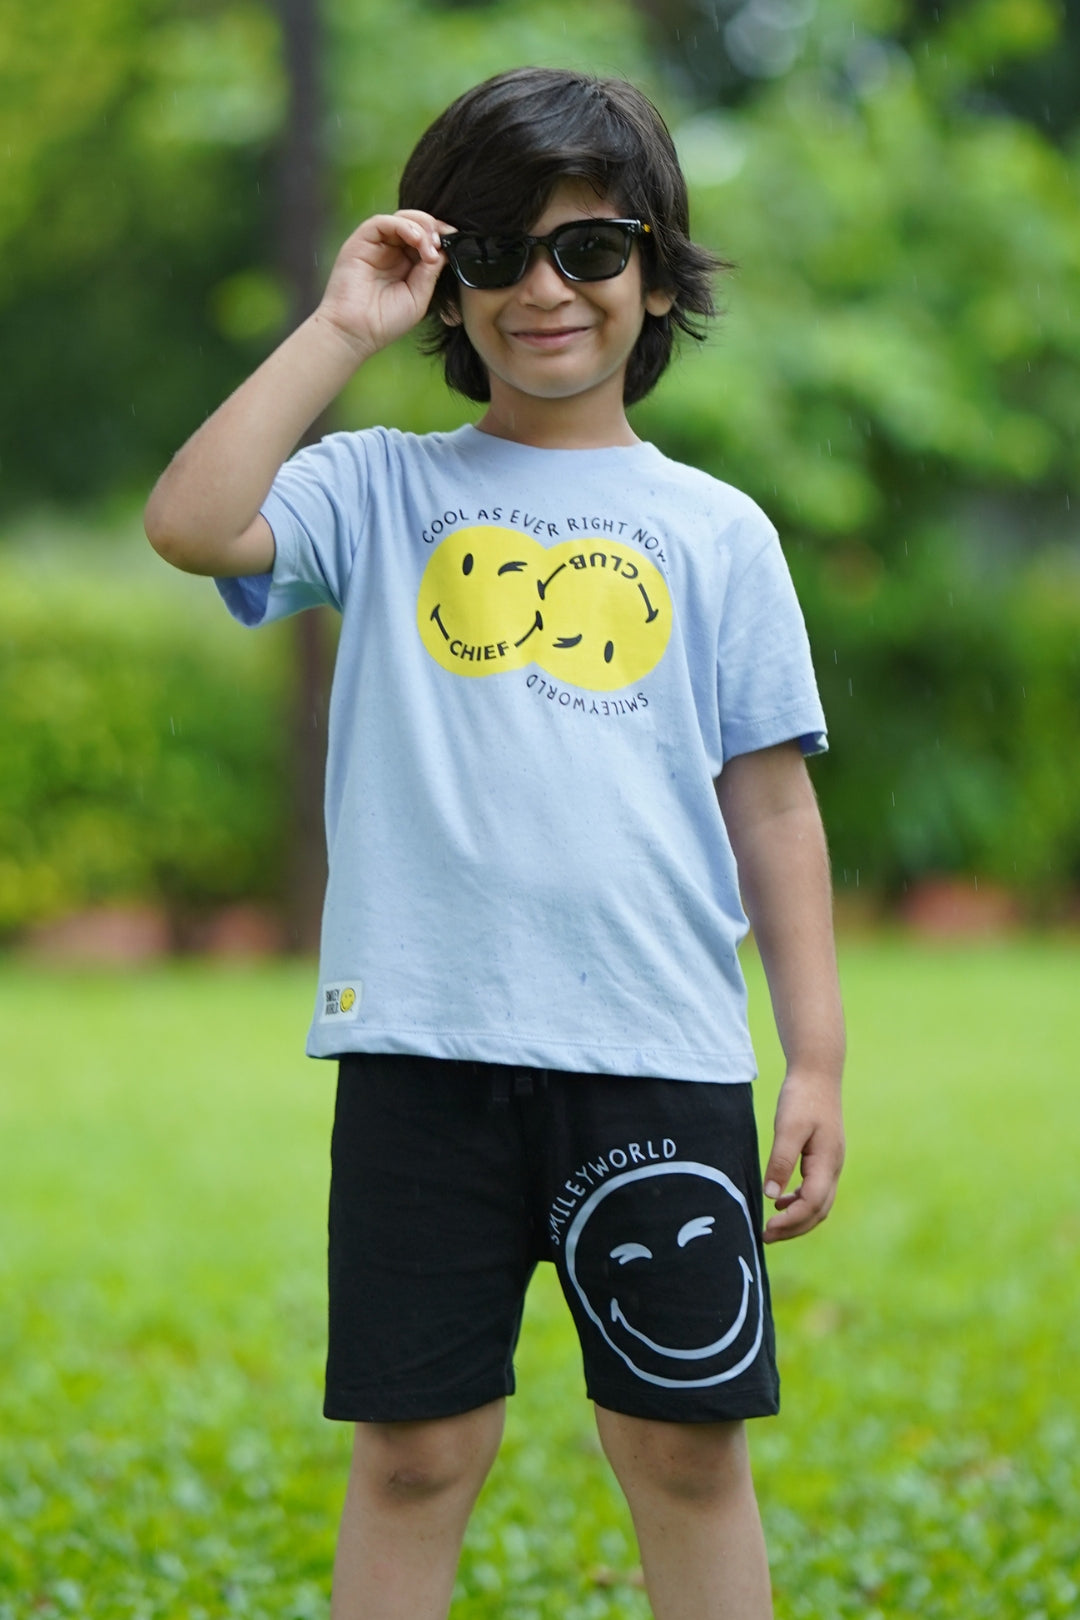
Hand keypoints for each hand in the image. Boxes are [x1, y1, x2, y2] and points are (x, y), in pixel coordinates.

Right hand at [317, 209, 451, 362]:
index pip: (427, 239)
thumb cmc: (385, 321)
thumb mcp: (418, 296)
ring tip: (430, 245)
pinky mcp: (361, 241)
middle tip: (442, 242)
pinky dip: (402, 225)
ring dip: (421, 227)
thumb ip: (431, 272)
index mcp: (406, 264)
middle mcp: (391, 251)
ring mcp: (376, 245)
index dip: (441, 237)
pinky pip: (383, 222)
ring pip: (402, 219)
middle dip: (433, 228)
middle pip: (416, 224)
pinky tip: (416, 240)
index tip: (456, 242)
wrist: (355, 333)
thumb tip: (445, 249)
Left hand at [762, 1069, 844, 1241]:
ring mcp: (831, 1163)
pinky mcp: (824, 1158)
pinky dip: (800, 1202)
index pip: (812, 1204)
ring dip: (797, 1218)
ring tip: (771, 1226)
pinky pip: (816, 1190)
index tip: (766, 1229)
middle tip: (766, 1237)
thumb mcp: (788, 1127)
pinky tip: (780, 1201)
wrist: (818, 1073)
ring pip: (819, 1204)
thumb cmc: (802, 1097)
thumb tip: (772, 1196)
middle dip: (794, 1228)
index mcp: (827, 1162)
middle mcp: (834, 1167)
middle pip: (819, 1211)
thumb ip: (781, 1161)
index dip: (790, 1221)